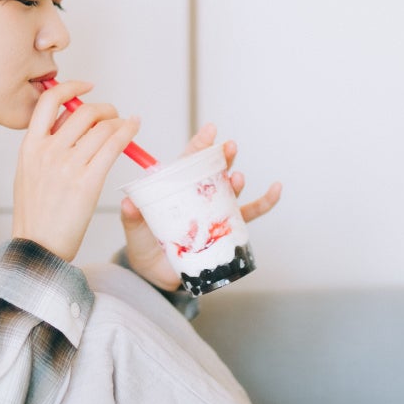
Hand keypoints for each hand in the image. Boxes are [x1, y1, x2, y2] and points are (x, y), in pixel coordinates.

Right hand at [13, 80, 140, 261]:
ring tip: (126, 125)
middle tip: (113, 114)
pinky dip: (127, 132)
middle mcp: (47, 151)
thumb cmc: (35, 214)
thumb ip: (45, 146)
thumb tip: (68, 123)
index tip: (86, 86)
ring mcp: (67, 166)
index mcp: (29, 146)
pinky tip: (134, 129)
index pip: (48, 101)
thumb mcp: (28, 173)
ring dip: (119, 120)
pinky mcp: (87, 182)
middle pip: (82, 111)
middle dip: (103, 108)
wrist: (37, 247)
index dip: (70, 87)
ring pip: (101, 127)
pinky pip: (113, 146)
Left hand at [120, 123, 281, 290]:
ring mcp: (214, 211)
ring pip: (231, 191)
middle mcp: (198, 195)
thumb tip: (127, 204)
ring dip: (236, 181)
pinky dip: (265, 202)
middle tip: (228, 147)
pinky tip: (275, 189)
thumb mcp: (134, 230)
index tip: (210, 130)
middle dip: (222, 157)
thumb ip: (132, 217)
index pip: (189, 161)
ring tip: (237, 177)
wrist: (155, 274)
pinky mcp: (227, 230)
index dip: (200, 145)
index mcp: (176, 188)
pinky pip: (250, 215)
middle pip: (213, 171)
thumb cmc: (144, 245)